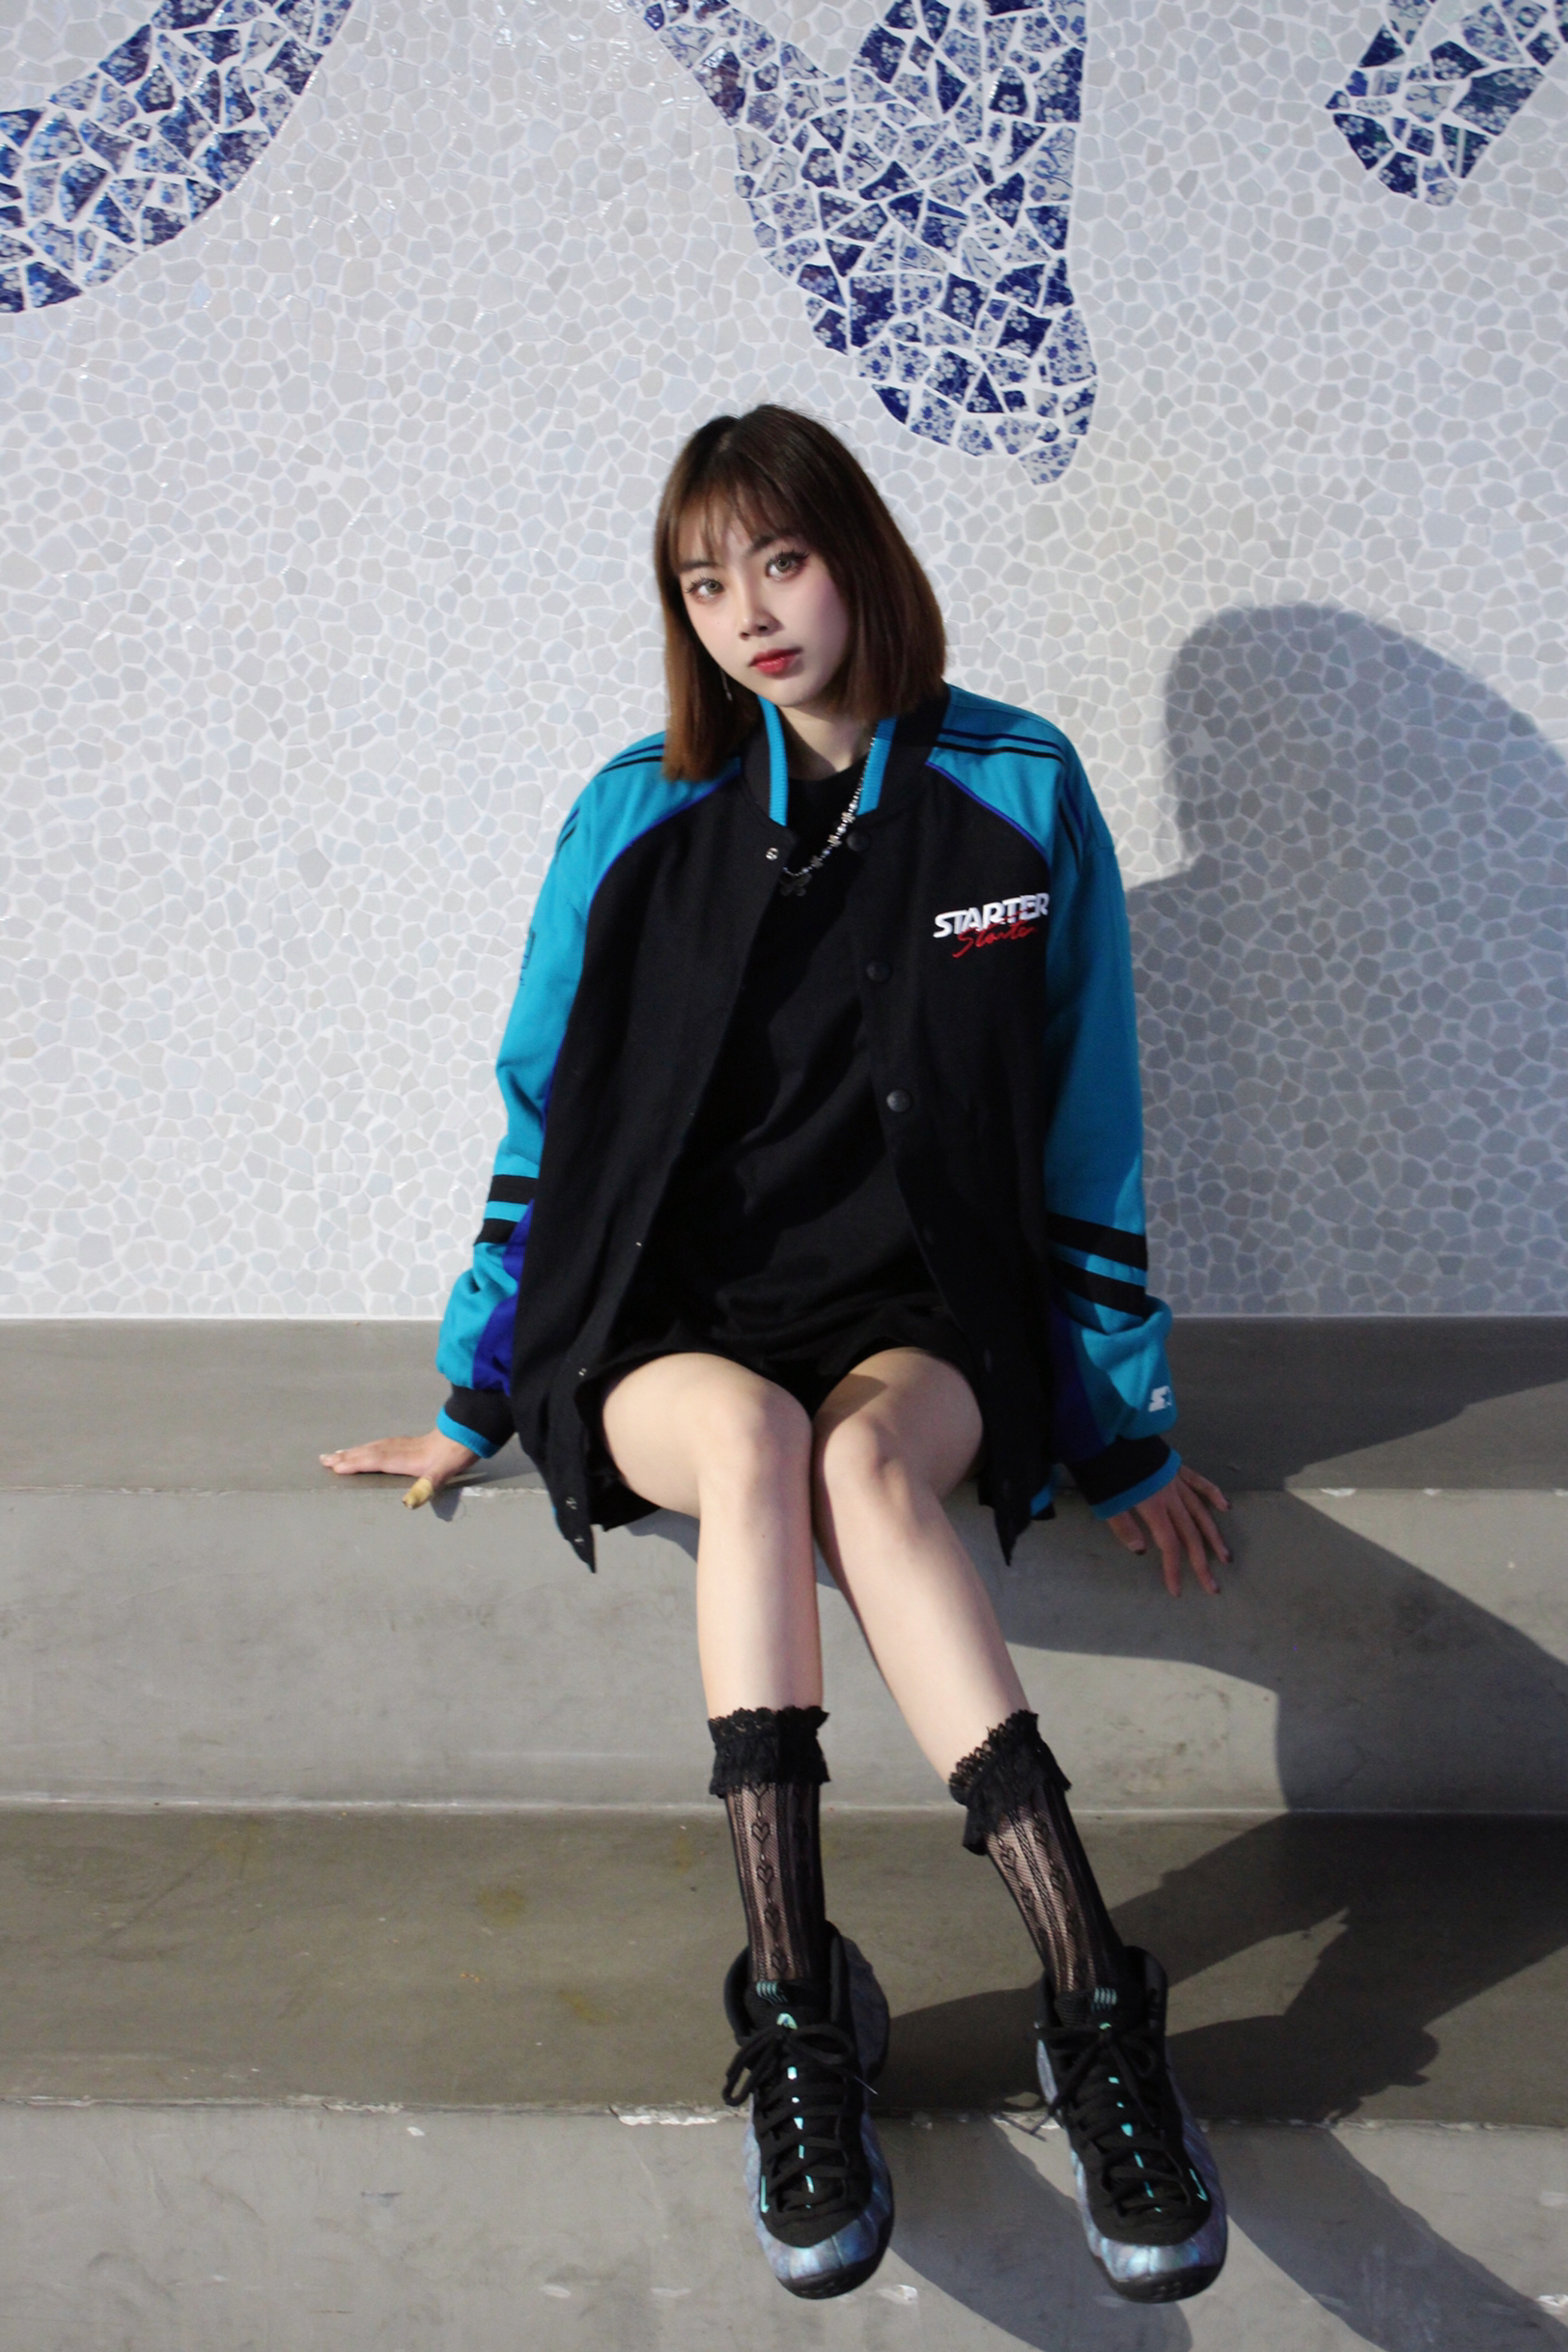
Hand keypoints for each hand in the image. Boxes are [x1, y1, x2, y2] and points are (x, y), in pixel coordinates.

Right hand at [318, 1429, 476, 1499]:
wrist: (467, 1434)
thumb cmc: (454, 1455)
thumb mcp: (443, 1473)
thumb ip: (425, 1487)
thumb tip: (408, 1504)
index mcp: (403, 1459)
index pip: (373, 1461)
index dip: (354, 1464)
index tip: (333, 1468)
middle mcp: (398, 1450)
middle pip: (367, 1452)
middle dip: (345, 1457)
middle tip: (323, 1460)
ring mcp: (403, 1445)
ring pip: (372, 1447)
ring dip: (353, 1451)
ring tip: (335, 1454)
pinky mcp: (408, 1443)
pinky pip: (380, 1445)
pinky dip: (367, 1448)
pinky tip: (366, 1449)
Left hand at [1105, 1464, 1229, 1597]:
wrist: (1107, 1431)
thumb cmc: (1102, 1468)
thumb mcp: (1105, 1501)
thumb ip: (1124, 1527)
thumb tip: (1143, 1551)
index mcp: (1153, 1507)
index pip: (1169, 1545)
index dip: (1173, 1569)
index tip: (1176, 1591)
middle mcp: (1170, 1496)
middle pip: (1190, 1534)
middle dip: (1201, 1563)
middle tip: (1213, 1587)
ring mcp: (1176, 1480)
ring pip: (1200, 1512)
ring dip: (1213, 1536)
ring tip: (1225, 1557)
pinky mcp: (1176, 1467)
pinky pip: (1199, 1482)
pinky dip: (1213, 1494)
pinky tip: (1225, 1507)